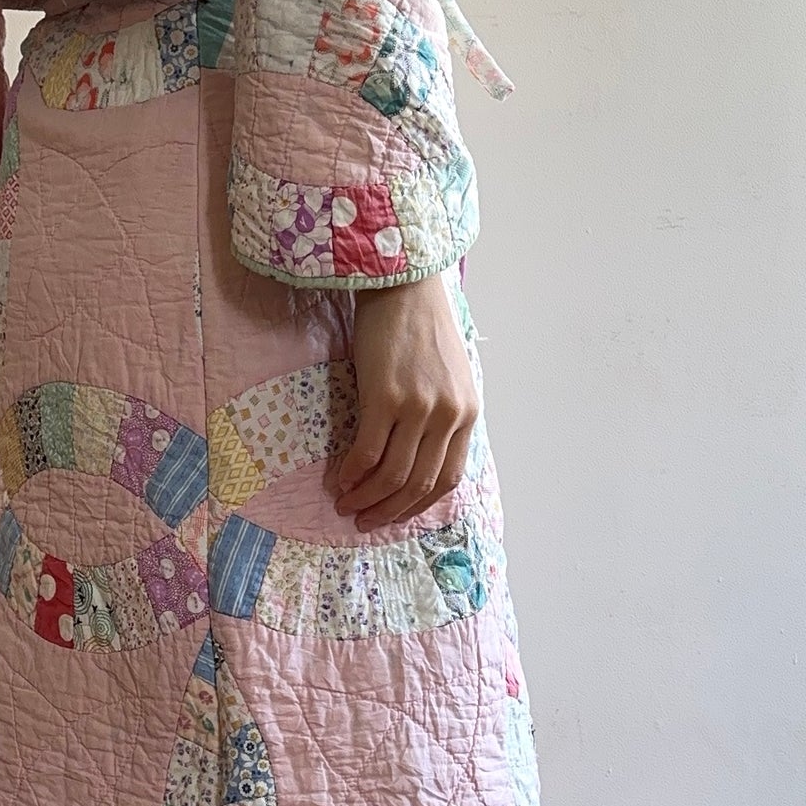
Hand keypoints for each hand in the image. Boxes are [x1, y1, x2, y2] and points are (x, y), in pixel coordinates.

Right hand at [333, 275, 478, 530]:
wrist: (402, 285)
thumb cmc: (419, 328)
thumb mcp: (447, 376)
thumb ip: (441, 415)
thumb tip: (416, 456)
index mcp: (467, 414)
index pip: (447, 479)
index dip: (416, 505)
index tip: (393, 515)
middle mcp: (448, 415)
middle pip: (419, 483)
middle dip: (388, 510)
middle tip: (363, 520)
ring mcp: (419, 408)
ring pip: (393, 475)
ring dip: (367, 498)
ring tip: (345, 504)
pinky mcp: (386, 397)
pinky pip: (367, 452)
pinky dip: (352, 474)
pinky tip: (338, 480)